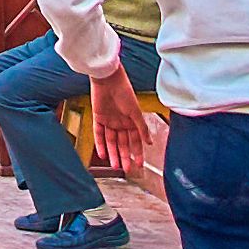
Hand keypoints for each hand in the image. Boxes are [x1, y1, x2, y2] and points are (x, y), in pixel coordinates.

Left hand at [83, 64, 153, 183]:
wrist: (108, 79)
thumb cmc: (124, 91)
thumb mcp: (135, 112)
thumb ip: (142, 128)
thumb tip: (150, 142)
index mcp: (132, 120)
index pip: (135, 140)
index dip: (137, 152)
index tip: (139, 164)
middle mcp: (121, 122)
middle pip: (122, 143)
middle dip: (125, 156)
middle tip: (127, 169)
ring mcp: (109, 121)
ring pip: (111, 141)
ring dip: (113, 153)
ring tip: (115, 166)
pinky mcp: (98, 118)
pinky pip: (98, 134)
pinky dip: (100, 144)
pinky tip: (102, 154)